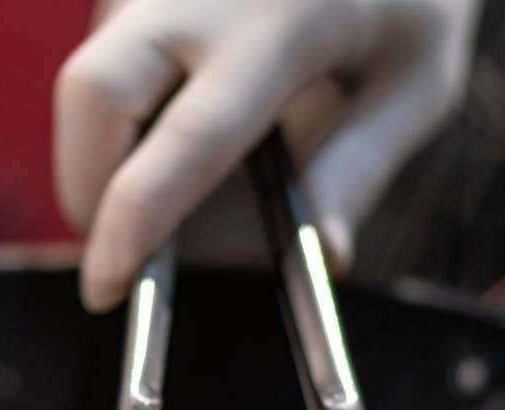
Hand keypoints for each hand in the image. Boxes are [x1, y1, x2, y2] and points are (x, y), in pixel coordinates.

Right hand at [54, 0, 479, 311]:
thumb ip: (359, 169)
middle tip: (120, 246)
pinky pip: (108, 44)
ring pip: (89, 73)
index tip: (108, 287)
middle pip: (91, 93)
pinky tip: (191, 97)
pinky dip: (127, 100)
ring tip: (188, 161)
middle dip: (85, 184)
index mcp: (283, 24)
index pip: (189, 138)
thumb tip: (319, 257)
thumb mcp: (419, 83)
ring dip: (109, 142)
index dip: (135, 221)